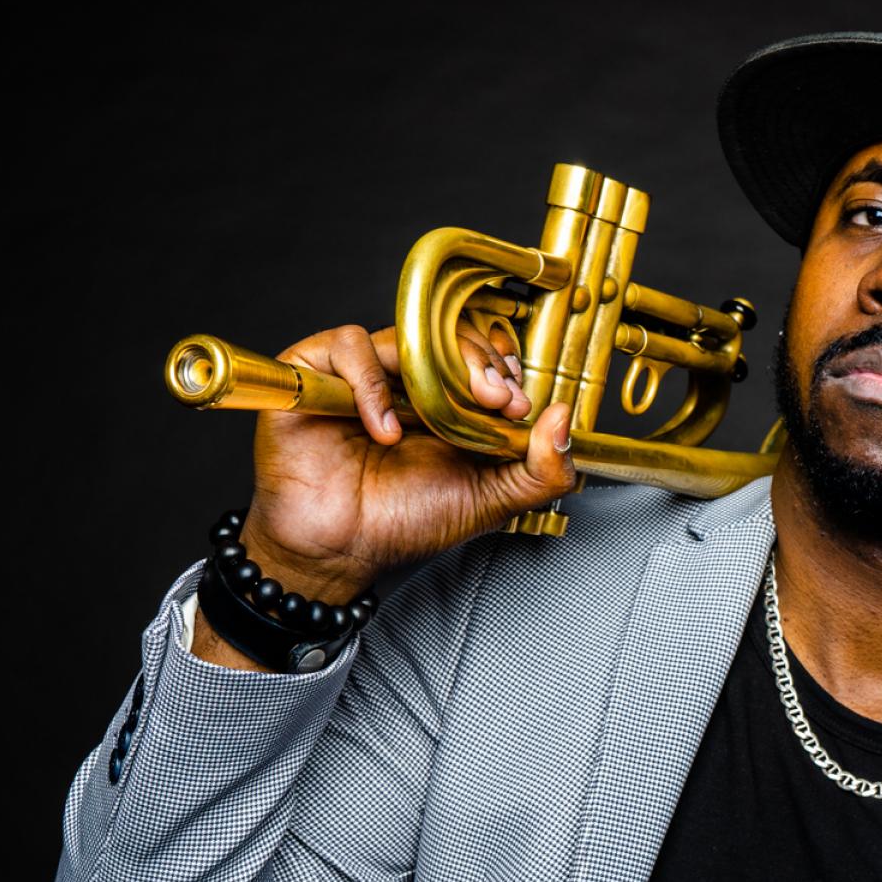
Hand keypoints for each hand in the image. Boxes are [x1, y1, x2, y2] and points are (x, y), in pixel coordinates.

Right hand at [236, 320, 576, 603]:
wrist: (340, 549)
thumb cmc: (405, 522)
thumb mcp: (492, 499)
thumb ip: (540, 470)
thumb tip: (565, 418)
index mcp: (449, 400)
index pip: (482, 350)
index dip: (502, 366)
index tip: (517, 403)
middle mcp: (407, 380)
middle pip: (449, 332)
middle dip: (480, 361)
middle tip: (494, 399)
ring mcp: (362, 373)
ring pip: (405, 333)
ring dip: (435, 367)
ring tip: (442, 415)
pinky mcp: (316, 371)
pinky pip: (349, 346)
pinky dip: (371, 384)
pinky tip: (386, 432)